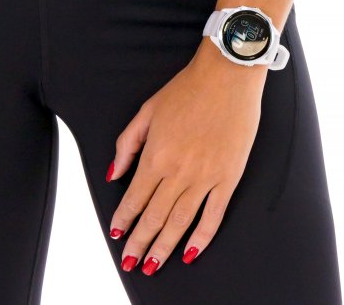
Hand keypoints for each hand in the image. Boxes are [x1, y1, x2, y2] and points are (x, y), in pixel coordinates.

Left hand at [105, 40, 266, 272]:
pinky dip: (202, 237)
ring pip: (181, 221)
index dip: (124, 218)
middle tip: (130, 263)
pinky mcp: (229, 177)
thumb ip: (127, 144)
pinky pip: (214, 215)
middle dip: (140, 242)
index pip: (135, 197)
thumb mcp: (147, 111)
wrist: (227, 76)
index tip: (117, 234)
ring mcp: (206, 177)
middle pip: (155, 216)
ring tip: (153, 266)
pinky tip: (192, 252)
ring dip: (165, 246)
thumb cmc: (186, 89)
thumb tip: (114, 173)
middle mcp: (179, 171)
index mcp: (156, 155)